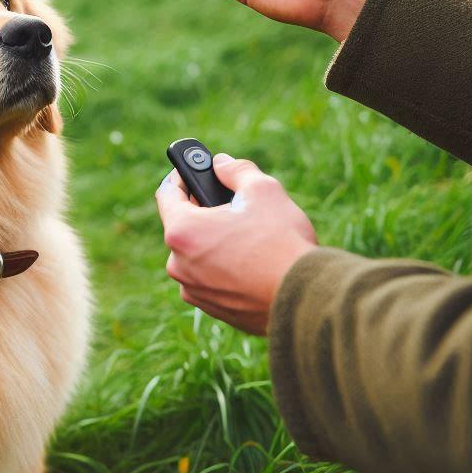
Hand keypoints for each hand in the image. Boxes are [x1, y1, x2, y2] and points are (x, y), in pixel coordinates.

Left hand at [156, 154, 317, 334]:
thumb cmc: (281, 241)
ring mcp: (194, 290)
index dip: (181, 176)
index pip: (167, 194)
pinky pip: (211, 279)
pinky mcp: (212, 308)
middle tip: (230, 202)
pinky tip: (251, 262)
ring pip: (198, 255)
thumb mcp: (262, 190)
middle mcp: (178, 265)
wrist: (304, 298)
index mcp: (182, 232)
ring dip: (215, 241)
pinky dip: (225, 268)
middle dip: (204, 212)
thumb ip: (236, 170)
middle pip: (184, 227)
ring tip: (247, 235)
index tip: (194, 170)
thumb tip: (221, 164)